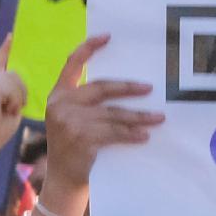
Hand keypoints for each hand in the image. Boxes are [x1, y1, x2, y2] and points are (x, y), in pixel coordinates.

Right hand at [39, 35, 162, 215]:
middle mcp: (61, 104)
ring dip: (138, 116)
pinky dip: (132, 134)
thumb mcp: (70, 118)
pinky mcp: (82, 138)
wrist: (63, 179)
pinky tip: (144, 135)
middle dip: (128, 88)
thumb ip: (85, 102)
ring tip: (158, 117)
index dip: (89, 48)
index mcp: (58, 95)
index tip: (108, 36)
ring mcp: (70, 121)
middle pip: (101, 87)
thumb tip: (122, 87)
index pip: (72, 64)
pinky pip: (115, 132)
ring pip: (113, 113)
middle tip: (149, 88)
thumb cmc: (72, 146)